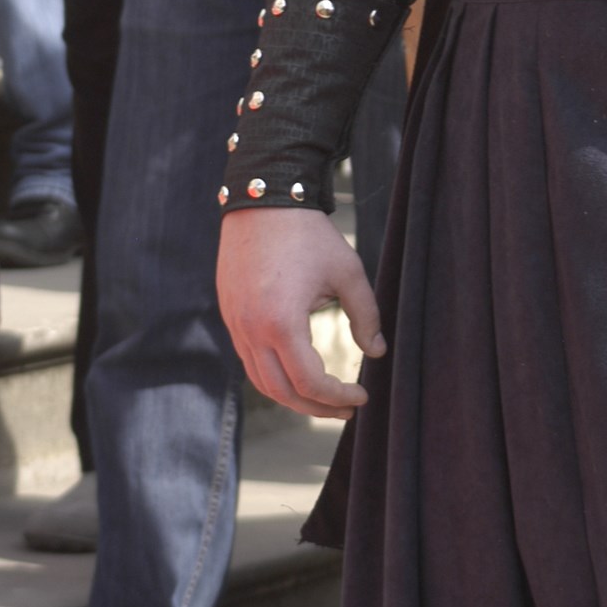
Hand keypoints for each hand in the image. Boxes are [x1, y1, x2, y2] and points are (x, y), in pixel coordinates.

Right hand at [217, 205, 385, 420]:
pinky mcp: (229, 314)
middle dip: (317, 407)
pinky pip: (249, 360)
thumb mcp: (348, 271)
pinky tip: (300, 371)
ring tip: (326, 397)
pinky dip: (274, 375)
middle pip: (282, 393)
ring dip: (294, 396)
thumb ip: (366, 315)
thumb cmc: (308, 234)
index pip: (309, 382)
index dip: (337, 397)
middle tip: (348, 408)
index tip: (362, 395)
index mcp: (281, 322)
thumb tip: (377, 352)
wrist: (262, 199)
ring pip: (261, 381)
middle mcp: (251, 330)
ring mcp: (235, 324)